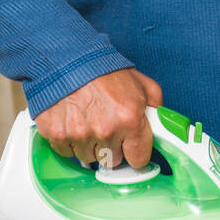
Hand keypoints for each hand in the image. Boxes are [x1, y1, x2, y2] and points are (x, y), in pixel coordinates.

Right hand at [34, 67, 162, 170]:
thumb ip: (155, 107)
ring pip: (88, 157)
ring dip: (89, 144)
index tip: (131, 146)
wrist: (68, 58)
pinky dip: (70, 140)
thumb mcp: (141, 83)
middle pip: (112, 160)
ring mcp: (80, 134)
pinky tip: (73, 121)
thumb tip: (162, 125)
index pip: (138, 159)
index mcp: (130, 119)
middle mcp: (105, 130)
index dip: (135, 151)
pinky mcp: (57, 135)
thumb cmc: (103, 70)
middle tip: (106, 125)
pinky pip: (67, 152)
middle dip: (111, 147)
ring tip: (88, 120)